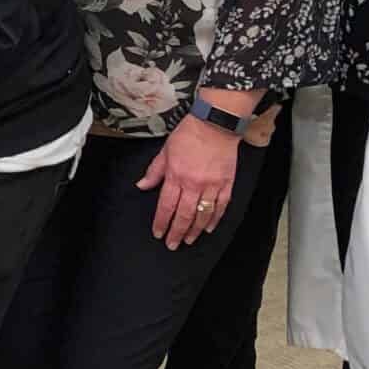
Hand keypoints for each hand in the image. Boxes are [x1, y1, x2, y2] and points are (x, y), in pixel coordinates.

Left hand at [137, 114, 240, 249]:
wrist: (215, 124)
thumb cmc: (189, 135)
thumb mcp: (165, 151)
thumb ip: (154, 171)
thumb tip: (141, 186)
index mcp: (176, 176)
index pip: (166, 206)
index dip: (161, 223)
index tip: (158, 233)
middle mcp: (194, 184)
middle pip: (184, 215)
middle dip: (177, 232)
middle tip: (173, 244)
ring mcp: (212, 185)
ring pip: (203, 215)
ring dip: (195, 230)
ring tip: (189, 240)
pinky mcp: (226, 184)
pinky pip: (221, 206)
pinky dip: (215, 219)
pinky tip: (209, 228)